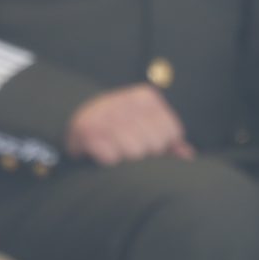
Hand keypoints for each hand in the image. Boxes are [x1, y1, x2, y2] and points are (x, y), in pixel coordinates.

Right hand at [65, 85, 191, 163]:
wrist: (72, 123)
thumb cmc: (117, 131)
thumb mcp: (145, 129)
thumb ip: (168, 142)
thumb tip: (187, 154)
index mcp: (145, 97)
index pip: (173, 132)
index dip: (162, 147)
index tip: (147, 144)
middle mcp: (126, 99)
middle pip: (155, 144)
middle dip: (145, 154)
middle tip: (128, 151)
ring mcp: (105, 113)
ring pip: (135, 152)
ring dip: (126, 161)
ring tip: (116, 153)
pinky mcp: (87, 130)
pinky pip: (111, 158)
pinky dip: (108, 163)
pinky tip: (102, 156)